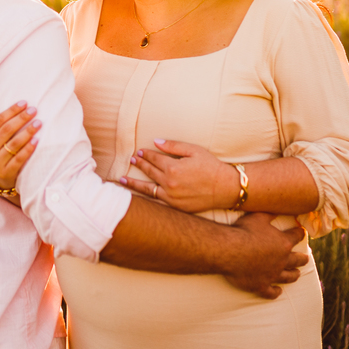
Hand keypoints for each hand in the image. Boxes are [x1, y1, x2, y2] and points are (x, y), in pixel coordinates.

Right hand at [0, 97, 40, 190]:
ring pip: (13, 144)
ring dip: (27, 132)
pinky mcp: (7, 173)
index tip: (24, 102)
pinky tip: (37, 141)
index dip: (11, 111)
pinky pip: (19, 159)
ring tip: (39, 123)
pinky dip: (28, 149)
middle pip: (6, 131)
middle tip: (34, 110)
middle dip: (21, 119)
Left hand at [120, 139, 237, 212]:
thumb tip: (155, 142)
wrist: (226, 188)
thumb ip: (172, 146)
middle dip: (139, 165)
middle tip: (132, 160)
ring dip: (133, 184)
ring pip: (147, 189)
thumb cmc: (211, 166)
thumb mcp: (193, 150)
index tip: (139, 152)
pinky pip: (156, 202)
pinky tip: (137, 196)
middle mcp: (169, 183)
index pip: (154, 159)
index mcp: (173, 168)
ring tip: (123, 180)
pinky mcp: (175, 207)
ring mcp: (171, 197)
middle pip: (149, 172)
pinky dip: (145, 198)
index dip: (146, 154)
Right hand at [222, 212, 307, 299]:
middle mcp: (282, 260)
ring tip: (297, 274)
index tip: (301, 232)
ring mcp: (273, 275)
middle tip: (305, 258)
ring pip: (288, 277)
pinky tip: (278, 292)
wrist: (229, 250)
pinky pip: (272, 292)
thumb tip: (278, 210)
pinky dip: (276, 292)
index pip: (296, 237)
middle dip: (302, 258)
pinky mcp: (261, 286)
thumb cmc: (244, 231)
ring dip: (294, 275)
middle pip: (297, 260)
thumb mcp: (258, 216)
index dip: (299, 233)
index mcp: (283, 243)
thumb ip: (270, 214)